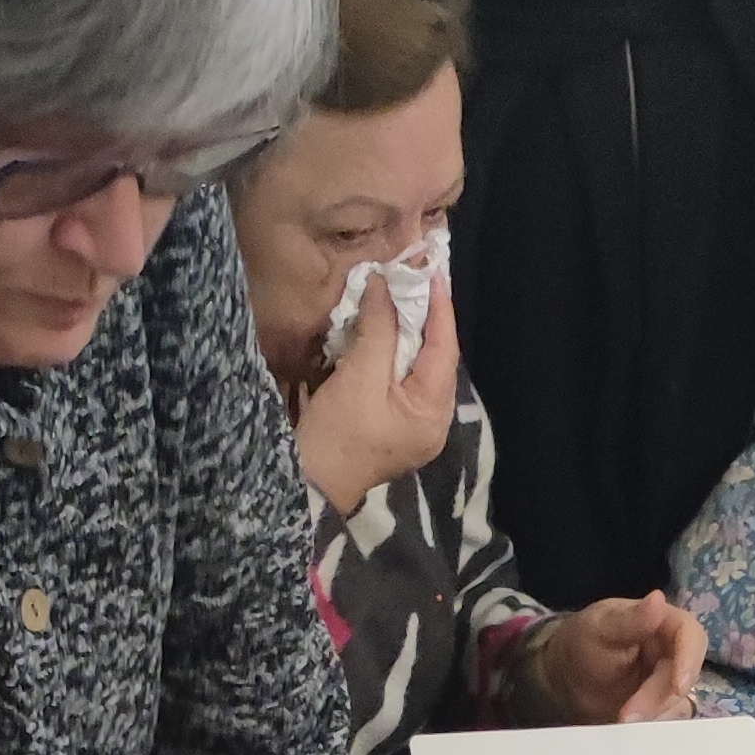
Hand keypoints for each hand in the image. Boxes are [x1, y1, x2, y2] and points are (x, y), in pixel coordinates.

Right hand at [297, 269, 459, 514]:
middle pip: (436, 359)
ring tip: (401, 296)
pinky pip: (404, 380)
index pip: (444, 350)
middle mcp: (434, 422)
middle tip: (415, 278)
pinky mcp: (396, 426)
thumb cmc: (336, 436)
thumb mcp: (359, 377)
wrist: (309, 484)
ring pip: (420, 368)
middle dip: (426, 317)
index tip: (431, 270)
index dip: (439, 308)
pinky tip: (387, 330)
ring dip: (410, 332)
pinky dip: (396, 352)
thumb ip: (379, 329)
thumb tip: (385, 285)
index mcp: (433, 413)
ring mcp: (416, 427)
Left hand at [517, 591, 708, 724]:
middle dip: (658, 698)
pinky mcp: (663, 708)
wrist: (565, 680)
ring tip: (621, 719)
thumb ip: (631, 619)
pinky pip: (670, 720)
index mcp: (663, 623)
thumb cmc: (583, 643)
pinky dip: (653, 727)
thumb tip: (659, 599)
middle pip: (684, 676)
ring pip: (680, 702)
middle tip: (627, 715)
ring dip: (654, 715)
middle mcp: (673, 652)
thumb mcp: (601, 628)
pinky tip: (630, 728)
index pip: (691, 635)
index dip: (689, 660)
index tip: (678, 686)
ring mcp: (669, 682)